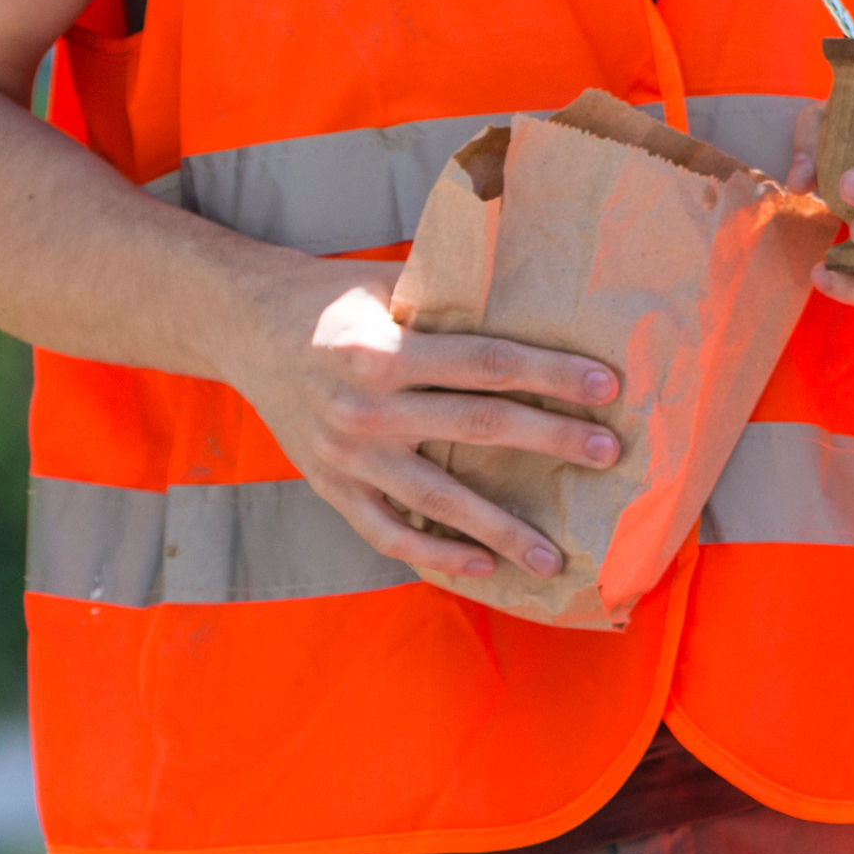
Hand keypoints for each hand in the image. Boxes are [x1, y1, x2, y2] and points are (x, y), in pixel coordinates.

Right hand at [221, 256, 620, 585]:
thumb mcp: (391, 286)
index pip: (486, 364)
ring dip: (501, 529)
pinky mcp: (331, 488)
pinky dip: (435, 554)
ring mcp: (346, 457)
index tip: (607, 386)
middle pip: (476, 428)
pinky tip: (483, 566)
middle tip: (609, 455)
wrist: (245, 328)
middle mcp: (363, 409)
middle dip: (550, 442)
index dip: (550, 375)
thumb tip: (542, 299)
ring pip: (437, 500)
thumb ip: (453, 304)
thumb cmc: (335, 299)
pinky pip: (388, 532)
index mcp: (382, 351)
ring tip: (554, 555)